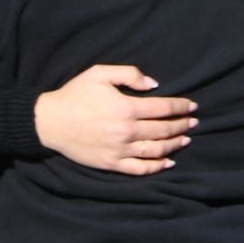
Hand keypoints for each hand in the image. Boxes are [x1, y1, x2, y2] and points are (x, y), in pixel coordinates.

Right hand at [34, 64, 197, 173]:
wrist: (49, 122)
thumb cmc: (74, 94)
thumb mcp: (100, 73)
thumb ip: (129, 74)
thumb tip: (154, 85)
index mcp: (126, 107)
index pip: (163, 108)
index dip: (181, 106)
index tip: (192, 106)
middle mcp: (126, 131)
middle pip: (164, 129)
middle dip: (182, 124)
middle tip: (194, 121)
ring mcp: (119, 150)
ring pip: (156, 150)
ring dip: (175, 144)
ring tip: (186, 139)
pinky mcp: (111, 163)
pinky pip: (140, 169)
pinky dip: (157, 167)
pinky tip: (169, 162)